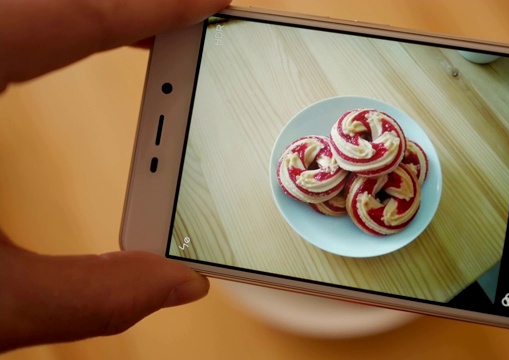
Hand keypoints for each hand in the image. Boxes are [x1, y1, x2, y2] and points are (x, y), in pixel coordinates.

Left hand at [0, 0, 228, 351]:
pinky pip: (0, 33)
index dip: (152, 10)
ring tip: (133, 26)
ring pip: (17, 13)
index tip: (204, 3)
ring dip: (76, 13)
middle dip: (119, 4)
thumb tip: (179, 284)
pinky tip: (58, 46)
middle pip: (42, 2)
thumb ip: (97, 295)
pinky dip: (38, 29)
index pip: (71, 19)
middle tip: (179, 13)